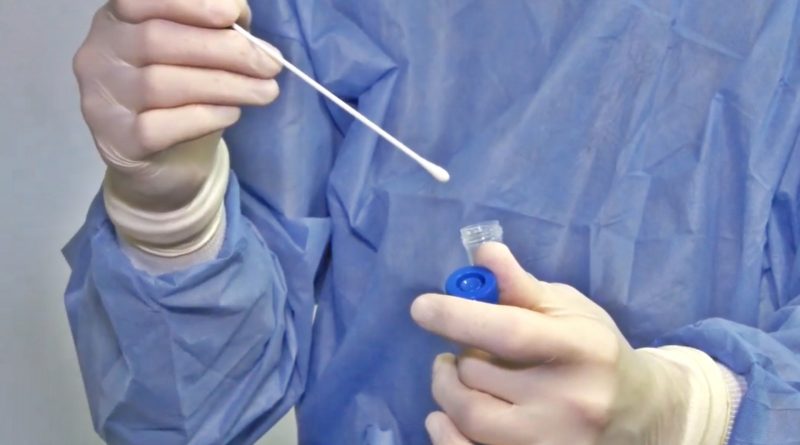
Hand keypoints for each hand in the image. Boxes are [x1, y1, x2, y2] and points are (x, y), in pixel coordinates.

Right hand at [73, 0, 281, 251]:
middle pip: (156, 40)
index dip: (187, 3)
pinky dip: (204, 117)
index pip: (138, 0)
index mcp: (117, 21)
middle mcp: (99, 55)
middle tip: (271, 64)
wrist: (164, 163)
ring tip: (266, 91)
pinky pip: (159, 126)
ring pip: (161, 83)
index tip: (233, 14)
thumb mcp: (200, 54)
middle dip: (224, 49)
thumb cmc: (184, 96)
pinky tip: (232, 114)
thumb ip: (215, 29)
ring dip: (225, 85)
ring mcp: (102, 100)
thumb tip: (240, 16)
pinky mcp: (118, 141)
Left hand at [411, 243, 694, 444]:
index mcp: (580, 350)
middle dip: (459, 355)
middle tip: (465, 348)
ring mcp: (553, 442)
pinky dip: (445, 433)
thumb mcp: (568, 309)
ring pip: (469, 416)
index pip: (509, 332)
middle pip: (480, 375)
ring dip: (447, 390)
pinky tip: (444, 416)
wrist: (640, 412)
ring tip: (456, 375)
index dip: (458, 316)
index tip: (422, 308)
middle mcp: (570, 402)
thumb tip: (483, 253)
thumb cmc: (594, 351)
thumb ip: (522, 286)